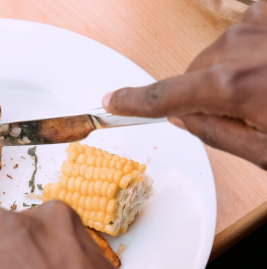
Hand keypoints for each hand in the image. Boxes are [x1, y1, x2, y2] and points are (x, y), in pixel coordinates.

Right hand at [102, 3, 266, 168]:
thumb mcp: (264, 149)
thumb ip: (214, 133)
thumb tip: (182, 117)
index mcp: (232, 85)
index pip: (163, 97)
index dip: (133, 102)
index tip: (112, 102)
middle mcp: (238, 47)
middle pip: (194, 77)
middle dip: (210, 95)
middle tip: (248, 110)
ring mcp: (254, 25)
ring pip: (216, 56)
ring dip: (232, 73)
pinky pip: (240, 36)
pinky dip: (248, 53)